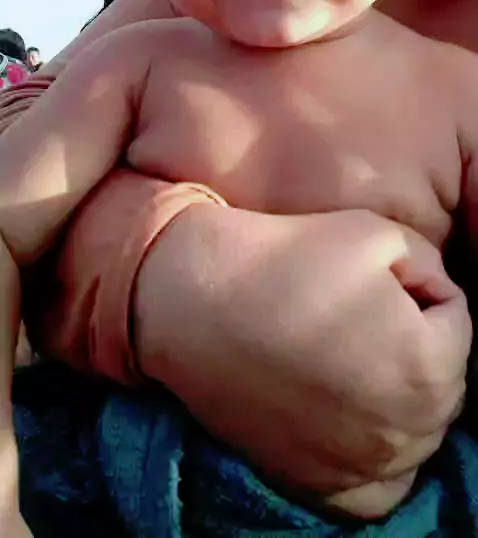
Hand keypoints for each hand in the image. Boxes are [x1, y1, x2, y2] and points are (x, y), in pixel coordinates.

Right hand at [135, 207, 470, 517]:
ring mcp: (359, 466)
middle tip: (365, 313)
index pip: (458, 321)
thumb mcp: (376, 234)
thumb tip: (436, 295)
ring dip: (403, 396)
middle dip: (419, 343)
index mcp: (426, 366)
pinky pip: (379, 489)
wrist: (196, 301)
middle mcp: (402, 430)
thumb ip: (431, 266)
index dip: (419, 289)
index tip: (376, 278)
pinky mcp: (319, 485)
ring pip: (418, 434)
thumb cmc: (285, 260)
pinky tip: (356, 422)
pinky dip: (379, 460)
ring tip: (356, 357)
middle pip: (443, 382)